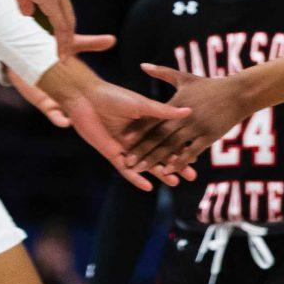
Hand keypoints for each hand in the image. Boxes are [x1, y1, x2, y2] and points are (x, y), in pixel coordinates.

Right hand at [0, 0, 76, 62]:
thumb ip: (25, 1)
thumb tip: (27, 13)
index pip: (61, 11)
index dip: (61, 26)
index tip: (60, 41)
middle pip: (68, 19)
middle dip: (67, 37)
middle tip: (66, 54)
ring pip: (66, 24)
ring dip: (65, 42)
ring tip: (64, 57)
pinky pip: (60, 24)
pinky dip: (61, 40)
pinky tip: (59, 51)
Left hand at [8, 35, 112, 127]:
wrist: (21, 51)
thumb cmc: (46, 46)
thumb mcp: (72, 44)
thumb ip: (91, 43)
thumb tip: (112, 39)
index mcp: (77, 82)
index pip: (92, 94)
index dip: (101, 100)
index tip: (112, 105)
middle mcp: (68, 93)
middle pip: (81, 108)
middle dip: (89, 116)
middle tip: (100, 122)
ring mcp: (56, 100)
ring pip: (68, 115)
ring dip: (75, 120)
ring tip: (84, 125)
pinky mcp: (42, 103)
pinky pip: (53, 115)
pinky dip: (59, 120)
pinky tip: (66, 123)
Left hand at [53, 67, 194, 190]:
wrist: (86, 98)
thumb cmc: (114, 96)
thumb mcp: (142, 104)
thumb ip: (163, 112)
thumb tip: (189, 112)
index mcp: (148, 124)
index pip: (169, 139)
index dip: (182, 149)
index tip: (197, 157)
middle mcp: (139, 137)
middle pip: (160, 154)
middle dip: (175, 165)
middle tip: (191, 176)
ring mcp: (126, 147)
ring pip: (146, 164)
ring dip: (159, 174)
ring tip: (175, 183)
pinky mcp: (113, 153)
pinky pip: (126, 170)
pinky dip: (136, 178)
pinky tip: (149, 187)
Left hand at [132, 63, 254, 172]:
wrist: (238, 92)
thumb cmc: (210, 85)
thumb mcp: (185, 78)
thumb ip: (162, 72)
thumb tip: (143, 65)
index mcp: (176, 104)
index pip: (153, 118)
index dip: (138, 129)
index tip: (124, 138)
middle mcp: (184, 117)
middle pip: (158, 136)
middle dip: (142, 149)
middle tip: (128, 161)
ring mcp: (197, 127)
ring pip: (172, 146)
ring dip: (156, 160)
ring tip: (142, 170)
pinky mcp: (209, 136)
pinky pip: (191, 152)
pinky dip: (179, 162)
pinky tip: (167, 171)